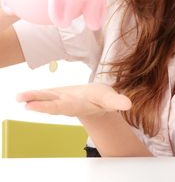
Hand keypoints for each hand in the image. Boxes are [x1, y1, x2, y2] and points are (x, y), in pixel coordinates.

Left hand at [16, 83, 131, 116]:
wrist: (94, 101)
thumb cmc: (103, 100)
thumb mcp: (111, 99)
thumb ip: (117, 102)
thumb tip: (128, 104)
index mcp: (79, 106)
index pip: (64, 107)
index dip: (53, 107)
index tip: (42, 107)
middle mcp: (67, 105)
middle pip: (52, 105)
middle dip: (40, 105)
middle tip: (26, 103)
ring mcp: (60, 99)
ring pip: (46, 99)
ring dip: (33, 98)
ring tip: (19, 97)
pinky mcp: (57, 94)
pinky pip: (46, 94)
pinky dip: (35, 94)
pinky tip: (22, 96)